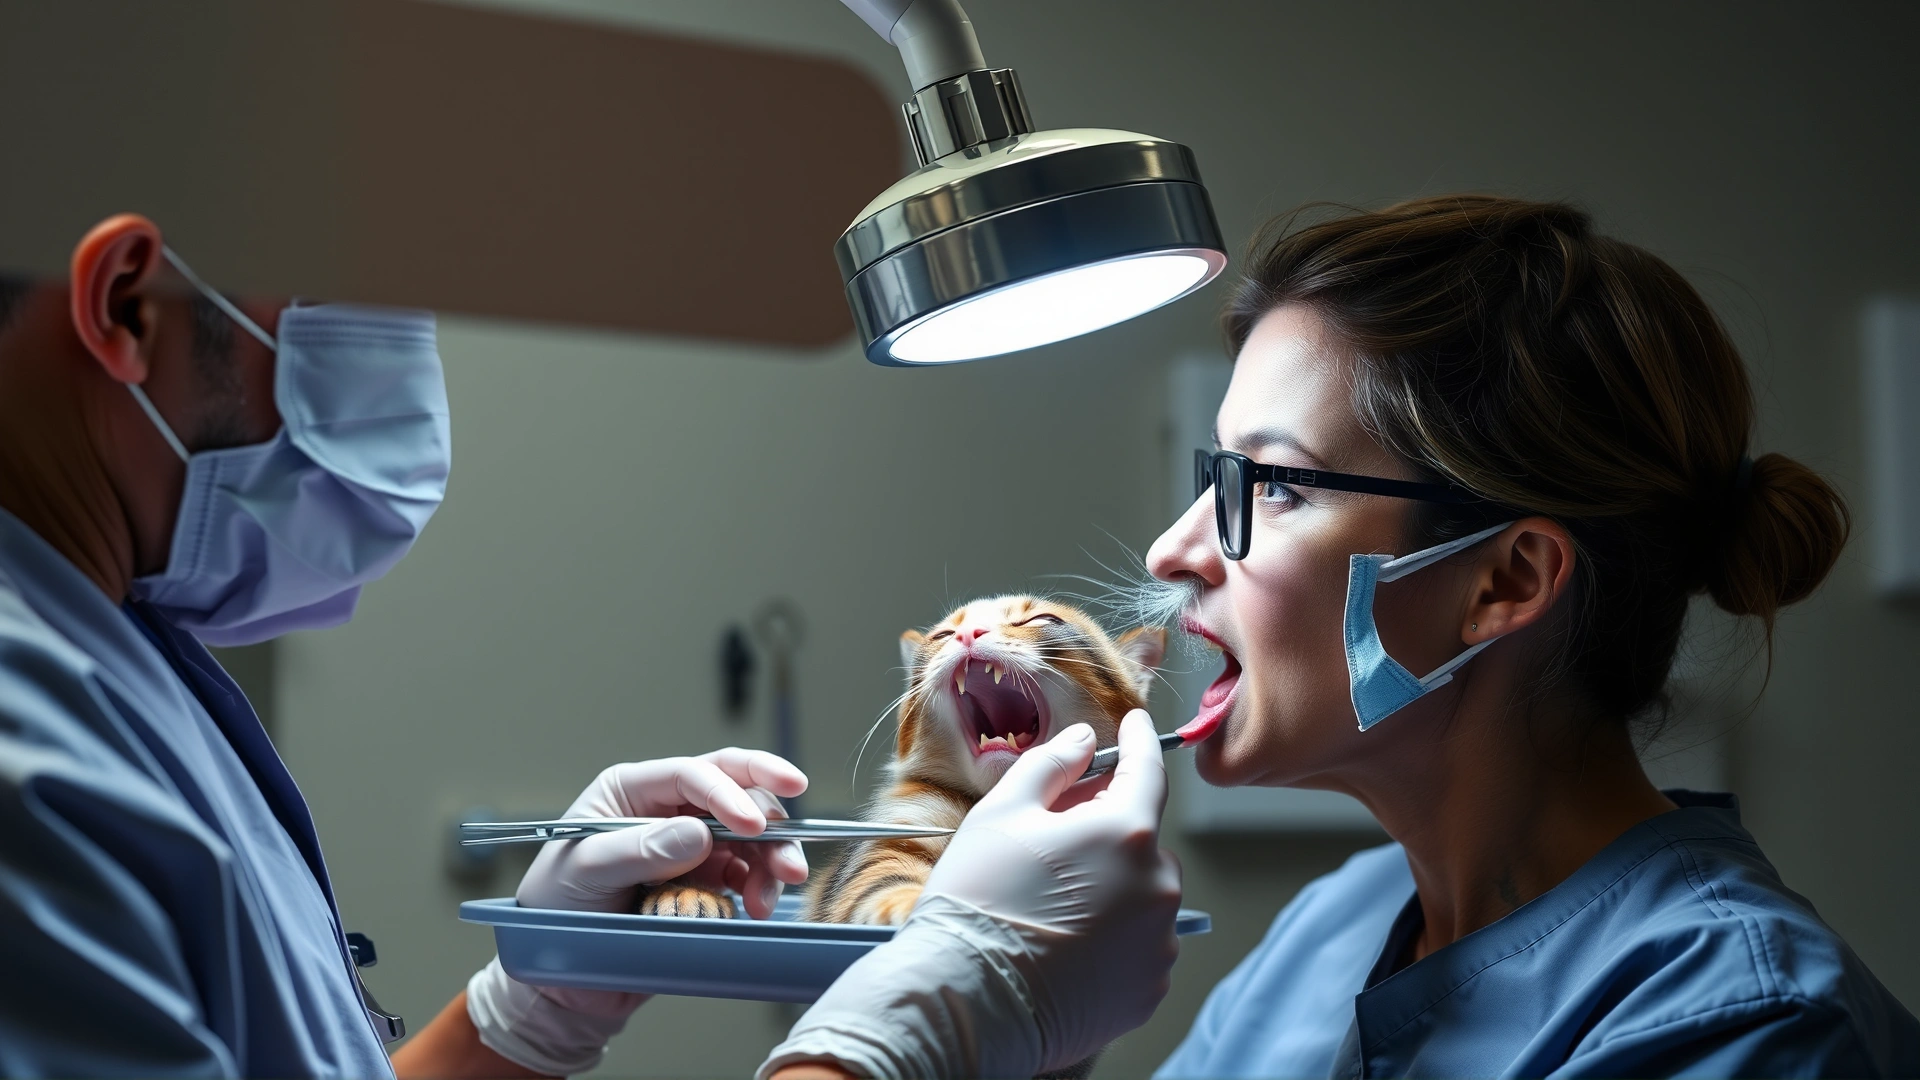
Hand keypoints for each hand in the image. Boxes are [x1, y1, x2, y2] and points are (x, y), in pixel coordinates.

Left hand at [518, 748, 810, 920]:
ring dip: (772, 858)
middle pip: (736, 793)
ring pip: (751, 834)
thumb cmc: (555, 909)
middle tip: (788, 857)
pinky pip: (748, 873)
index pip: (692, 774)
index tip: (753, 826)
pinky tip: (757, 906)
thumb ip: (638, 850)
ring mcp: (690, 845)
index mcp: (631, 791)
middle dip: (769, 820)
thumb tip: (699, 833)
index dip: (730, 793)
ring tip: (774, 891)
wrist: (564, 976)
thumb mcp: (585, 872)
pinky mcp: (706, 880)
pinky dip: (761, 886)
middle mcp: (666, 810)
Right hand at [760, 712, 1180, 1079]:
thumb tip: (1085, 740)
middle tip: (1053, 847)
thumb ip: (1052, 764)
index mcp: (1128, 832)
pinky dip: (1114, 936)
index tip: (1138, 724)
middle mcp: (1158, 885)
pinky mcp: (1149, 986)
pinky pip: (1140, 943)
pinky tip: (1066, 943)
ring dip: (1112, 887)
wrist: (967, 1000)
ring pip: (1142, 892)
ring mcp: (1158, 941)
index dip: (1140, 741)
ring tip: (1051, 907)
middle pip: (1141, 838)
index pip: (1148, 770)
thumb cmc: (979, 901)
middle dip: (1106, 832)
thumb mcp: (1003, 812)